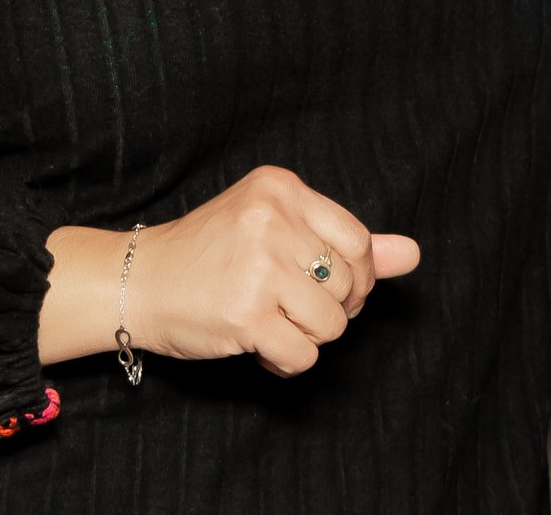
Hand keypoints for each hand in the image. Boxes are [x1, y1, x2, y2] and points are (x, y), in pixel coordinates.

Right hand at [41, 166, 418, 376]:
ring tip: (272, 324)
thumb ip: (345, 242)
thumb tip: (412, 254)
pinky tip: (260, 346)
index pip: (357, 240)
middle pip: (347, 284)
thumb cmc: (210, 255)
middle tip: (290, 307)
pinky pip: (303, 355)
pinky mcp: (245, 314)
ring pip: (331, 324)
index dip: (357, 277)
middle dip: (330, 309)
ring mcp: (258, 267)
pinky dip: (286, 362)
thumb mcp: (276, 229)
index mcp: (280, 188)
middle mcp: (271, 220)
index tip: (332, 289)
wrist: (138, 282)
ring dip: (307, 337)